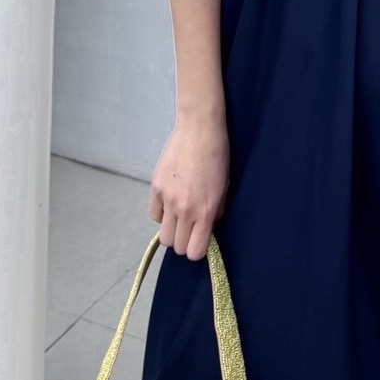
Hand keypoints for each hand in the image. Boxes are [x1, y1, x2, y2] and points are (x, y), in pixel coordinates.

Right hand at [148, 114, 229, 260]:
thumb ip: (216, 211)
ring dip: (172, 231)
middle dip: (185, 241)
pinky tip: (170, 202)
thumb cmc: (218, 155)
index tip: (201, 240)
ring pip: (163, 236)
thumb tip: (208, 227)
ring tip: (179, 216)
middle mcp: (184, 209)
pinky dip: (162, 214)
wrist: (199, 128)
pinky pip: (154, 214)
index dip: (198, 250)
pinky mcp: (155, 187)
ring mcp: (167, 199)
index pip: (194, 252)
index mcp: (205, 211)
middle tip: (191, 227)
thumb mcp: (225, 186)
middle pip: (177, 247)